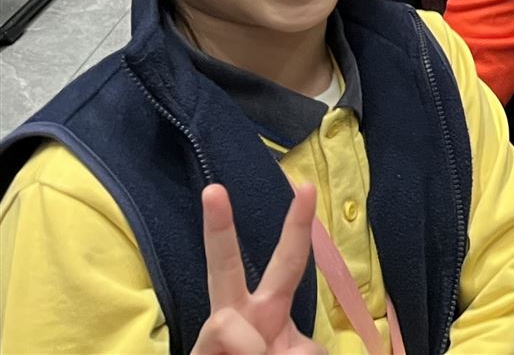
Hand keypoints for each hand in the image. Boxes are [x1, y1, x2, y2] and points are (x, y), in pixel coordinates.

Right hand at [191, 183, 327, 354]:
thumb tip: (281, 349)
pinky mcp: (196, 354)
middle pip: (223, 265)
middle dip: (218, 228)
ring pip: (222, 321)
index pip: (288, 262)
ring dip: (253, 349)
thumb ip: (305, 352)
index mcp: (269, 308)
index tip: (307, 186)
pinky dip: (249, 354)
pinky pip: (225, 343)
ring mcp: (211, 337)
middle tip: (213, 189)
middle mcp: (238, 314)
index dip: (297, 226)